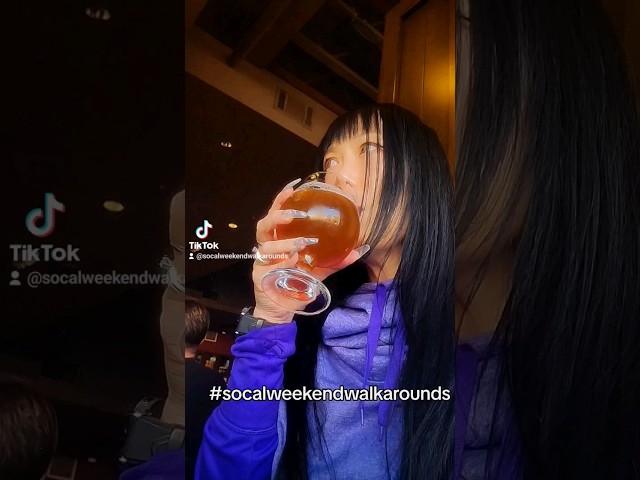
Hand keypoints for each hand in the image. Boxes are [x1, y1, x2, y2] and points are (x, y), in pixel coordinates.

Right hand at [252, 179, 368, 323]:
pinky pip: (268, 266)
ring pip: (266, 245)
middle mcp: (268, 247)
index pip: (277, 214)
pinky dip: (282, 262)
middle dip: (279, 216)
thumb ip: (336, 259)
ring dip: (284, 242)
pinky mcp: (258, 276)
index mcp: (279, 240)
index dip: (282, 199)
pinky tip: (293, 261)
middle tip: (297, 215)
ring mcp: (262, 261)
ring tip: (300, 244)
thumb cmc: (298, 285)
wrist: (283, 310)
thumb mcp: (320, 271)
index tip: (294, 186)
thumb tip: (361, 248)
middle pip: (264, 224)